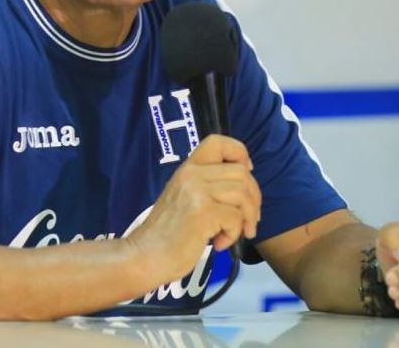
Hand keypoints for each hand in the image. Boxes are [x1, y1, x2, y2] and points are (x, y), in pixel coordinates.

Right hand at [125, 134, 260, 283]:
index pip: (218, 142)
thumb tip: (244, 189)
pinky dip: (234, 234)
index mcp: (187, 168)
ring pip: (243, 194)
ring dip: (246, 218)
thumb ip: (207, 187)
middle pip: (241, 173)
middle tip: (249, 221)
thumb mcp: (185, 198)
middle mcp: (191, 174)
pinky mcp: (203, 212)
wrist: (145, 255)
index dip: (239, 153)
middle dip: (253, 199)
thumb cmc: (167, 233)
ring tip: (234, 234)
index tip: (246, 172)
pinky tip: (219, 243)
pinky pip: (235, 217)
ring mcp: (197, 191)